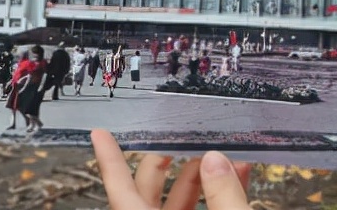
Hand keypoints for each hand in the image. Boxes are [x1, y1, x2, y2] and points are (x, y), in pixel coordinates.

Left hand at [91, 129, 251, 209]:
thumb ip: (224, 196)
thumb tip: (216, 161)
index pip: (120, 189)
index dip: (110, 159)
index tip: (99, 134)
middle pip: (149, 190)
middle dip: (166, 158)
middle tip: (176, 136)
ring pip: (177, 202)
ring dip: (198, 176)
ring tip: (221, 154)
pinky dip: (216, 195)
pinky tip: (237, 176)